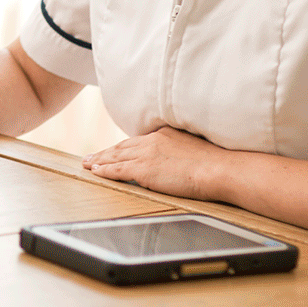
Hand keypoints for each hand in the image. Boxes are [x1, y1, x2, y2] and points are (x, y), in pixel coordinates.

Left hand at [82, 126, 221, 198]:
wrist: (220, 168)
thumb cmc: (217, 163)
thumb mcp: (196, 148)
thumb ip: (181, 149)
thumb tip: (180, 158)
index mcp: (164, 134)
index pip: (137, 142)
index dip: (122, 147)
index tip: (113, 150)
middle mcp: (152, 141)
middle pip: (122, 147)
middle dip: (104, 152)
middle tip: (90, 157)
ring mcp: (146, 155)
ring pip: (115, 157)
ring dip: (99, 161)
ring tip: (87, 164)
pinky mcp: (143, 170)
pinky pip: (118, 171)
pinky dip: (105, 171)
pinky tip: (96, 172)